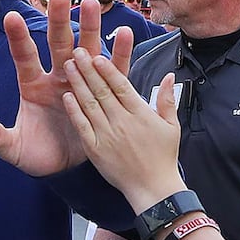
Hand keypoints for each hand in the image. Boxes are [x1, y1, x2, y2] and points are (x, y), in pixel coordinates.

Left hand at [0, 0, 134, 175]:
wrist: (68, 170)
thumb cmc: (38, 154)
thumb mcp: (14, 148)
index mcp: (32, 85)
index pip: (24, 57)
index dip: (18, 38)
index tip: (12, 17)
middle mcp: (57, 76)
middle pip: (58, 43)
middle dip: (58, 20)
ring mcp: (82, 81)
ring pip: (86, 49)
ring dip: (89, 27)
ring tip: (90, 3)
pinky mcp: (104, 92)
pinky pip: (114, 71)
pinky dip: (120, 53)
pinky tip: (125, 33)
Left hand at [60, 50, 184, 209]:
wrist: (153, 188)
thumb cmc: (164, 157)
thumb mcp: (172, 126)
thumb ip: (167, 100)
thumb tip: (169, 76)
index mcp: (140, 114)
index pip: (121, 85)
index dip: (108, 69)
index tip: (98, 56)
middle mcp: (122, 122)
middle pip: (102, 90)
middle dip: (89, 69)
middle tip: (78, 51)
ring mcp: (107, 135)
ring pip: (90, 104)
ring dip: (78, 83)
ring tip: (69, 66)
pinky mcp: (96, 149)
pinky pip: (83, 126)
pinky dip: (74, 111)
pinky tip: (67, 96)